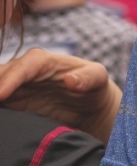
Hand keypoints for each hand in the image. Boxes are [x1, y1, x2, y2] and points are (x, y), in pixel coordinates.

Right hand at [0, 48, 121, 144]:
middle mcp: (22, 71)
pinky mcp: (11, 101)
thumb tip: (71, 80)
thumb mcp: (98, 78)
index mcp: (41, 61)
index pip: (22, 68)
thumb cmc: (94, 86)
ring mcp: (14, 86)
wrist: (88, 104)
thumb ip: (88, 78)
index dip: (9, 80)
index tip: (0, 95)